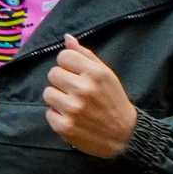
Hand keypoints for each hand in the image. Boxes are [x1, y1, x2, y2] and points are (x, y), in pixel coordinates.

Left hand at [43, 37, 140, 157]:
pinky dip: (58, 116)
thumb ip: (86, 55)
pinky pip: (49, 113)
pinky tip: (72, 118)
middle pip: (53, 73)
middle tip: (74, 91)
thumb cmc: (114, 101)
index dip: (68, 65)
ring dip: (58, 98)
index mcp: (95, 73)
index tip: (76, 74)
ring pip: (48, 93)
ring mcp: (73, 109)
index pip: (63, 56)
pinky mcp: (65, 126)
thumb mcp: (107, 74)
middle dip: (62, 81)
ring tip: (72, 104)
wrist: (124, 135)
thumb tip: (67, 38)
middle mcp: (83, 89)